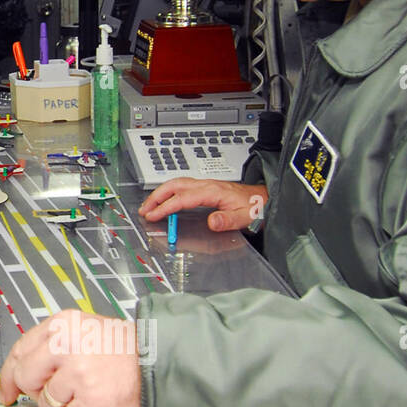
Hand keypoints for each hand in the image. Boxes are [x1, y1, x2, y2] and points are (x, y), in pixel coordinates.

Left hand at [0, 309, 140, 406]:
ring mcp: (78, 375)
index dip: (8, 376)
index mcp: (61, 325)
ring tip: (89, 395)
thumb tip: (23, 374)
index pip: (19, 351)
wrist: (161, 362)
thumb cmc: (124, 349)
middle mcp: (65, 346)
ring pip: (47, 405)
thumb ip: (53, 345)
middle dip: (38, 393)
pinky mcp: (92, 403)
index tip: (7, 392)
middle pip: (26, 379)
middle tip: (61, 394)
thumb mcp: (85, 329)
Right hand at [139, 178, 267, 231]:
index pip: (182, 199)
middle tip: (144, 210)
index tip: (153, 216)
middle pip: (174, 185)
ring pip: (176, 183)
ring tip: (148, 206)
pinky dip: (167, 192)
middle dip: (155, 197)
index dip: (165, 207)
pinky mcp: (204, 188)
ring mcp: (204, 185)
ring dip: (159, 193)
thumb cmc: (254, 207)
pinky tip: (164, 200)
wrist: (263, 199)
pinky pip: (181, 186)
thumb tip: (211, 222)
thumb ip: (228, 221)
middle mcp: (205, 185)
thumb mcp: (245, 217)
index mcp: (212, 192)